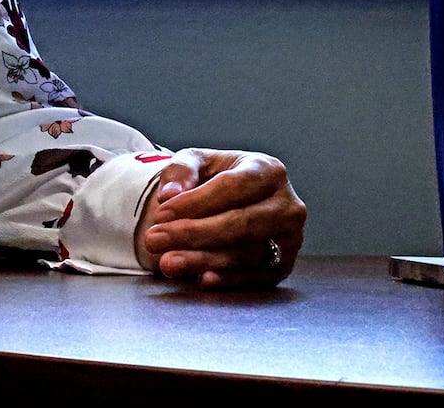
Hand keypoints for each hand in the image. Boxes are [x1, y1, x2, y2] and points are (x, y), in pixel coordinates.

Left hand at [136, 147, 306, 288]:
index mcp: (267, 169)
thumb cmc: (214, 177)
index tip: (160, 213)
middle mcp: (287, 204)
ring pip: (246, 253)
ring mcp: (290, 238)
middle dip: (193, 233)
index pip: (231, 187)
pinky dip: (230, 280)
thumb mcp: (196, 162)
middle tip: (154, 240)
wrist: (232, 202)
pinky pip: (258, 278)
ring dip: (204, 260)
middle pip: (240, 223)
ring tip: (167, 263)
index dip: (195, 202)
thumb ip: (180, 171)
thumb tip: (168, 195)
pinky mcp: (283, 265)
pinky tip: (203, 280)